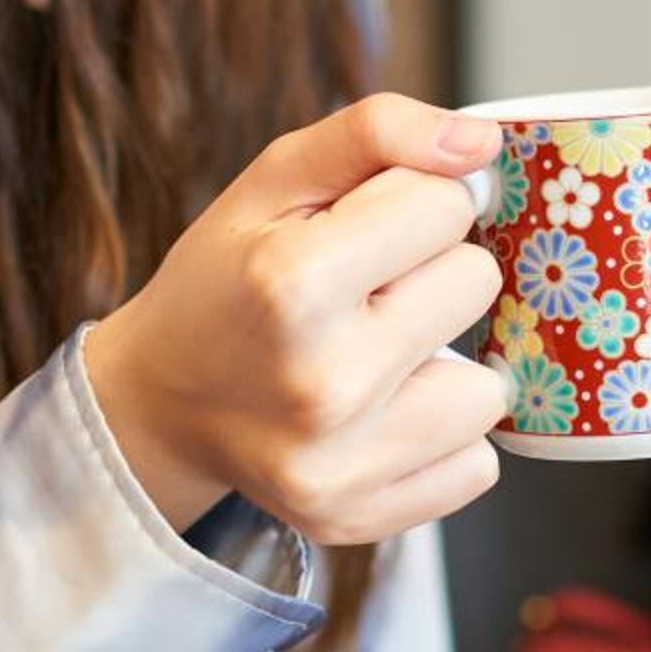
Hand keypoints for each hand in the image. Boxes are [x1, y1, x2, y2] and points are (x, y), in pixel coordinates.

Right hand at [84, 94, 507, 545]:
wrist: (159, 400)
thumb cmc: (226, 278)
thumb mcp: (276, 178)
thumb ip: (378, 134)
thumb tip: (481, 144)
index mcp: (293, 283)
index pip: (447, 207)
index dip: (413, 204)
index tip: (365, 228)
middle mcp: (324, 383)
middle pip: (476, 284)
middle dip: (432, 274)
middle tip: (364, 294)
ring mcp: (341, 464)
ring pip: (491, 389)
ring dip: (448, 364)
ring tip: (377, 357)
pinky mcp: (357, 517)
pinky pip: (477, 465)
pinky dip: (442, 437)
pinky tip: (383, 414)